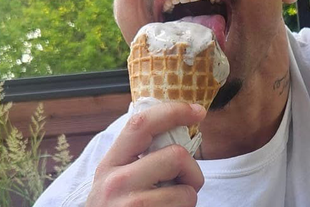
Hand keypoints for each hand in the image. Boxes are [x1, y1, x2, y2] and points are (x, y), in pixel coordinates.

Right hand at [86, 103, 205, 206]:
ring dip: (188, 201)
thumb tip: (179, 127)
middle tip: (183, 185)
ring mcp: (130, 205)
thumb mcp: (119, 179)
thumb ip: (141, 156)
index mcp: (110, 163)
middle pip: (176, 156)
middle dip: (191, 171)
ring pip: (187, 191)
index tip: (199, 111)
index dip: (174, 111)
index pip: (141, 123)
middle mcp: (115, 182)